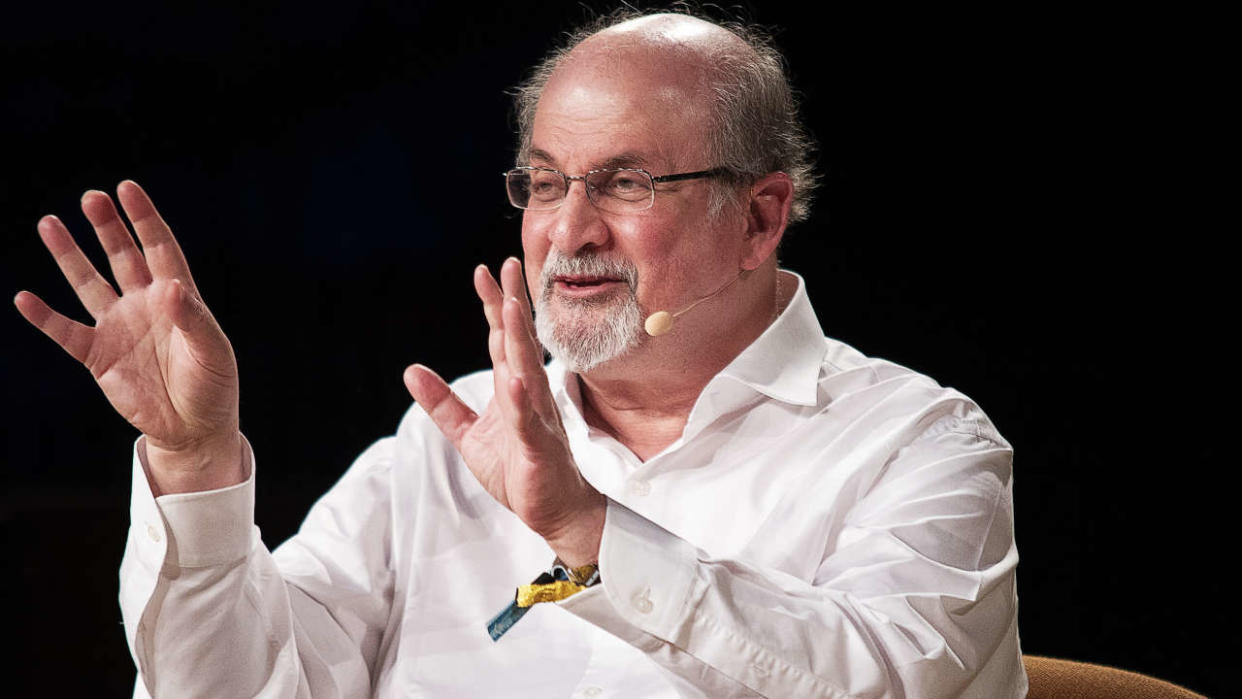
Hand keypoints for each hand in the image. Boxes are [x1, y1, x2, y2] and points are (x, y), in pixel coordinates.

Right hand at [14, 181, 241, 493]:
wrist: (193, 428)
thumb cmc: (212, 385)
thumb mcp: (212, 352)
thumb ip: (192, 319)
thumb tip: (172, 286)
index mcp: (178, 297)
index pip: (159, 248)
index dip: (144, 218)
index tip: (127, 189)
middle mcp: (144, 304)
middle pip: (122, 256)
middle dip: (107, 226)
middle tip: (91, 197)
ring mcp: (118, 327)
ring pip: (88, 283)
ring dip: (69, 256)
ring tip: (49, 223)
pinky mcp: (97, 356)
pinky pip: (66, 332)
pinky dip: (45, 317)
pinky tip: (25, 298)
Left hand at [404, 258, 603, 565]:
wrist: (553, 509)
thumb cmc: (518, 469)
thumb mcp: (468, 434)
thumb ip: (442, 402)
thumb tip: (411, 370)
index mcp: (511, 387)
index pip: (501, 337)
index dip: (492, 304)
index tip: (484, 271)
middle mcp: (527, 393)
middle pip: (518, 341)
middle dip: (511, 303)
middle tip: (508, 266)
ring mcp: (536, 417)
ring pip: (526, 371)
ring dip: (519, 338)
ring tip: (511, 306)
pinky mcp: (537, 445)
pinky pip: (528, 420)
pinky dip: (521, 400)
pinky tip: (515, 380)